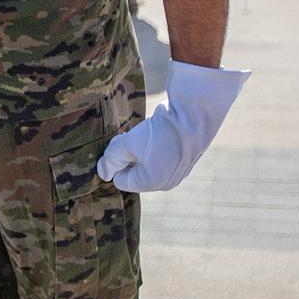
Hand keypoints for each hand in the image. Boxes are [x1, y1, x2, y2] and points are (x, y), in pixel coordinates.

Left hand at [95, 62, 249, 191]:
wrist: (195, 115)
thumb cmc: (160, 131)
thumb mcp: (128, 144)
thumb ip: (111, 160)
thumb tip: (104, 174)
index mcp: (151, 183)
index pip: (120, 180)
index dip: (116, 162)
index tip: (123, 144)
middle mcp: (166, 183)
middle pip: (134, 173)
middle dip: (128, 156)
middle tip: (132, 137)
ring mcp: (178, 172)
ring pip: (146, 164)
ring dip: (140, 150)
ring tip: (147, 134)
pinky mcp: (185, 160)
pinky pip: (161, 158)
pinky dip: (155, 147)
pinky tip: (160, 133)